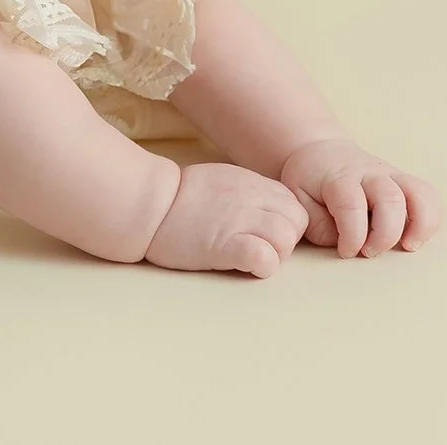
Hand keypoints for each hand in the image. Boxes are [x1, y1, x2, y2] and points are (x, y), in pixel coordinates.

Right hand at [144, 162, 310, 278]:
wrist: (149, 203)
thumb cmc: (181, 198)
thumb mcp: (226, 181)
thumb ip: (252, 193)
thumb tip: (272, 210)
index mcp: (252, 183)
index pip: (295, 206)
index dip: (287, 225)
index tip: (267, 235)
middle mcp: (251, 198)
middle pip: (296, 222)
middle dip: (286, 241)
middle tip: (261, 249)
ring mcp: (239, 220)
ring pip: (286, 239)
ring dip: (275, 254)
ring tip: (251, 258)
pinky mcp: (225, 245)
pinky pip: (264, 257)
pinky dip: (262, 265)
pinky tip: (244, 265)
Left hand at [280, 138, 439, 257]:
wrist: (321, 151)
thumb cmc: (309, 182)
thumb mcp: (298, 201)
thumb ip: (318, 225)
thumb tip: (344, 241)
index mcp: (339, 177)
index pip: (351, 205)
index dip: (352, 236)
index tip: (345, 252)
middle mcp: (369, 173)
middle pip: (390, 199)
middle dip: (385, 234)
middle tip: (369, 252)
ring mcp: (391, 175)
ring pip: (419, 193)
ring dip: (419, 225)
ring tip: (408, 246)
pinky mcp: (404, 181)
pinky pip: (429, 195)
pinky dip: (430, 218)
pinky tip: (415, 237)